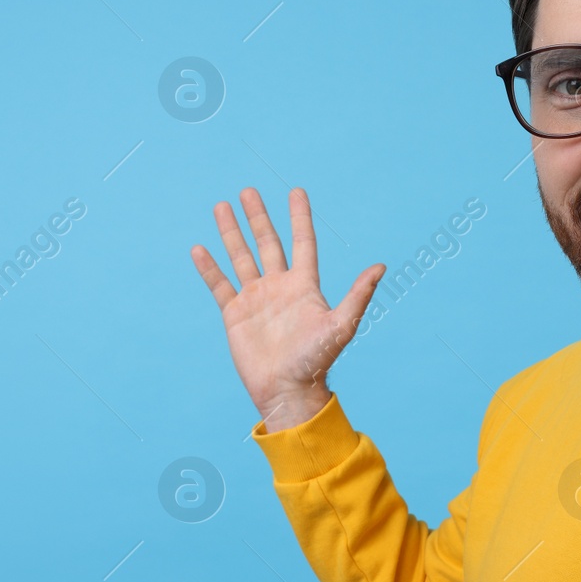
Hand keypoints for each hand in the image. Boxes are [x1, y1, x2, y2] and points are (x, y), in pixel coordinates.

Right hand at [191, 186, 384, 432]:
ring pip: (241, 257)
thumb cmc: (317, 361)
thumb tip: (381, 266)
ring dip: (231, 232)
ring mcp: (256, 299)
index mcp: (304, 286)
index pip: (302, 242)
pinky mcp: (235, 315)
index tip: (296, 191)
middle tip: (247, 191)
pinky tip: (199, 249)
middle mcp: (279, 287)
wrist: (288, 391)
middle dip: (258, 217)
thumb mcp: (341, 325)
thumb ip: (358, 295)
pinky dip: (209, 268)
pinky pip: (220, 285)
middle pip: (267, 243)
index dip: (299, 217)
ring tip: (221, 206)